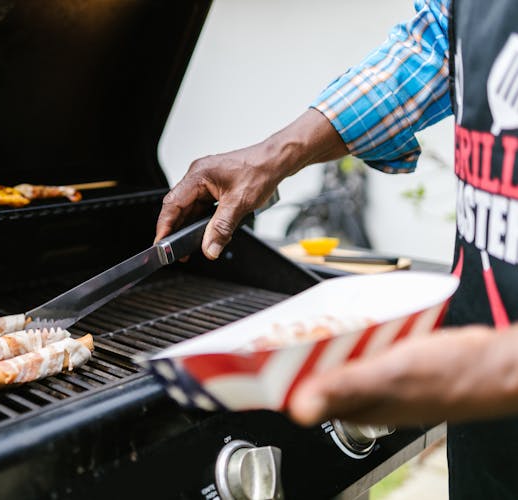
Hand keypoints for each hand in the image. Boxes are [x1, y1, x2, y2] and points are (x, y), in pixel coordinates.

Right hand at [155, 109, 347, 258]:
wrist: (276, 161)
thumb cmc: (260, 171)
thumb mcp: (239, 204)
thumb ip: (221, 229)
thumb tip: (209, 248)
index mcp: (198, 175)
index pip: (172, 203)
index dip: (164, 225)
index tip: (161, 242)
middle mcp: (198, 176)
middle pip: (178, 207)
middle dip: (175, 229)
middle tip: (173, 250)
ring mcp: (204, 181)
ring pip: (189, 208)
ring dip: (188, 226)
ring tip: (188, 246)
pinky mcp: (213, 186)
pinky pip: (200, 206)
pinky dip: (200, 220)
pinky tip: (204, 232)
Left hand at [288, 325, 517, 425]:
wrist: (502, 363)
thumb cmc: (452, 372)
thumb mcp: (389, 374)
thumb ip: (343, 387)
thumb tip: (297, 408)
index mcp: (360, 408)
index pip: (304, 398)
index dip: (278, 381)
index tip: (256, 361)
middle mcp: (370, 399)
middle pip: (318, 380)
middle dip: (295, 360)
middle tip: (276, 335)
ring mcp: (386, 383)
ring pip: (341, 366)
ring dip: (322, 348)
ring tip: (306, 325)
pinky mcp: (402, 366)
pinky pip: (365, 353)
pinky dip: (352, 341)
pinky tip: (352, 325)